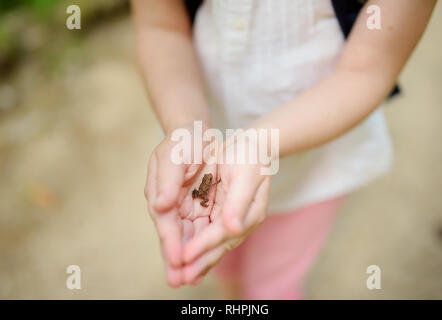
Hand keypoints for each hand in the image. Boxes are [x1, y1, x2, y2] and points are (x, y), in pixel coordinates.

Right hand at [145, 129, 218, 286]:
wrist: (197, 133)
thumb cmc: (184, 141)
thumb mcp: (174, 154)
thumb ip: (167, 179)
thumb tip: (159, 204)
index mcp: (161, 192)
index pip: (165, 221)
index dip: (170, 241)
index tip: (177, 259)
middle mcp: (170, 204)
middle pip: (173, 235)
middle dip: (175, 258)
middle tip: (178, 281)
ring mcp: (184, 207)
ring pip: (186, 237)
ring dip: (189, 258)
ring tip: (191, 279)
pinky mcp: (199, 208)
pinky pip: (200, 230)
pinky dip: (201, 245)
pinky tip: (204, 262)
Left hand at [181, 142, 270, 282]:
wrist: (249, 144)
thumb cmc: (250, 155)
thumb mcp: (247, 175)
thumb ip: (238, 203)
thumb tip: (233, 228)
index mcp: (250, 213)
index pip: (223, 232)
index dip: (204, 245)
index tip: (186, 257)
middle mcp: (239, 220)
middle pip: (216, 245)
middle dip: (197, 262)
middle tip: (178, 279)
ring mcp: (229, 218)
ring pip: (208, 242)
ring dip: (194, 259)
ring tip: (177, 275)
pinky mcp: (218, 213)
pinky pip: (203, 232)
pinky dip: (192, 244)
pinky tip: (182, 256)